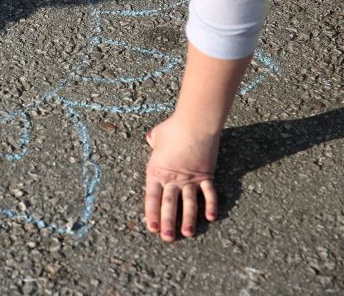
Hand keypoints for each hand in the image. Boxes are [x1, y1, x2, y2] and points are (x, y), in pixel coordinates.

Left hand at [143, 116, 219, 241]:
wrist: (194, 124)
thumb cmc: (173, 128)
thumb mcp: (156, 136)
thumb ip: (153, 142)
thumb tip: (151, 140)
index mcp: (156, 171)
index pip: (152, 198)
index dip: (151, 214)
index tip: (151, 228)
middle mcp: (173, 179)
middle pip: (169, 205)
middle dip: (168, 223)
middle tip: (167, 238)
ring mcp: (190, 179)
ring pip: (189, 204)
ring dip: (188, 220)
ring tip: (187, 234)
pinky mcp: (206, 176)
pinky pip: (209, 194)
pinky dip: (211, 205)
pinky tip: (210, 217)